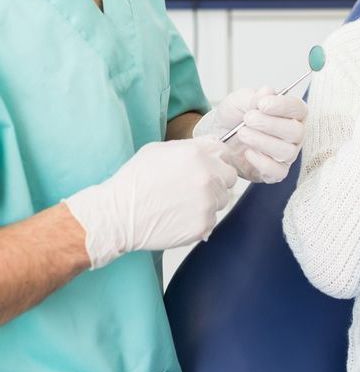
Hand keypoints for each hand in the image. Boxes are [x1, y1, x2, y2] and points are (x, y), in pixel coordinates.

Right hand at [64, 136, 237, 268]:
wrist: (119, 215)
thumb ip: (191, 146)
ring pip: (221, 200)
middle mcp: (207, 177)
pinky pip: (211, 220)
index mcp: (198, 154)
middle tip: (195, 188)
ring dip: (208, 201)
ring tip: (182, 203)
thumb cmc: (135, 181)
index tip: (212, 167)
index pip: (225, 153)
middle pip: (229, 177)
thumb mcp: (160, 150)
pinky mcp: (203, 225)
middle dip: (217, 180)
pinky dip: (199, 220)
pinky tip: (179, 217)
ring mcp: (207, 203)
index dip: (218, 160)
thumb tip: (210, 145)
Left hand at [194, 87, 307, 183]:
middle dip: (270, 125)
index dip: (283, 106)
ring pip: (287, 152)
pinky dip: (261, 162)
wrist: (216, 136)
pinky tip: (248, 152)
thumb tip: (268, 91)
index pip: (298, 109)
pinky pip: (278, 171)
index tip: (262, 105)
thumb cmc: (233, 116)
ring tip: (242, 133)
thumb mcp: (239, 100)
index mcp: (290, 113)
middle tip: (248, 119)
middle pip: (296, 132)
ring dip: (262, 141)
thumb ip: (254, 97)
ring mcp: (286, 155)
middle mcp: (293, 135)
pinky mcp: (275, 172)